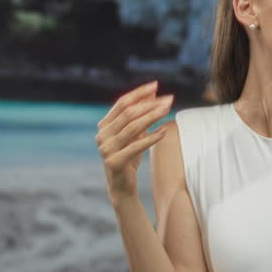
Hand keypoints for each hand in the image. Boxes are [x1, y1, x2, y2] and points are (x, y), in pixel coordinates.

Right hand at [96, 80, 173, 203]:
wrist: (122, 187)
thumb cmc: (130, 157)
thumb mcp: (136, 134)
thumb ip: (141, 114)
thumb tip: (153, 92)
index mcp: (105, 125)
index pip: (122, 103)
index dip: (139, 93)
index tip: (156, 85)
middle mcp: (102, 135)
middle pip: (128, 113)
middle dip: (150, 104)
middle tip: (169, 99)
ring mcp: (106, 149)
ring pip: (133, 127)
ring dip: (152, 116)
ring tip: (168, 109)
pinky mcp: (114, 162)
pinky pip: (136, 146)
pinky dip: (151, 138)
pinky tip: (164, 131)